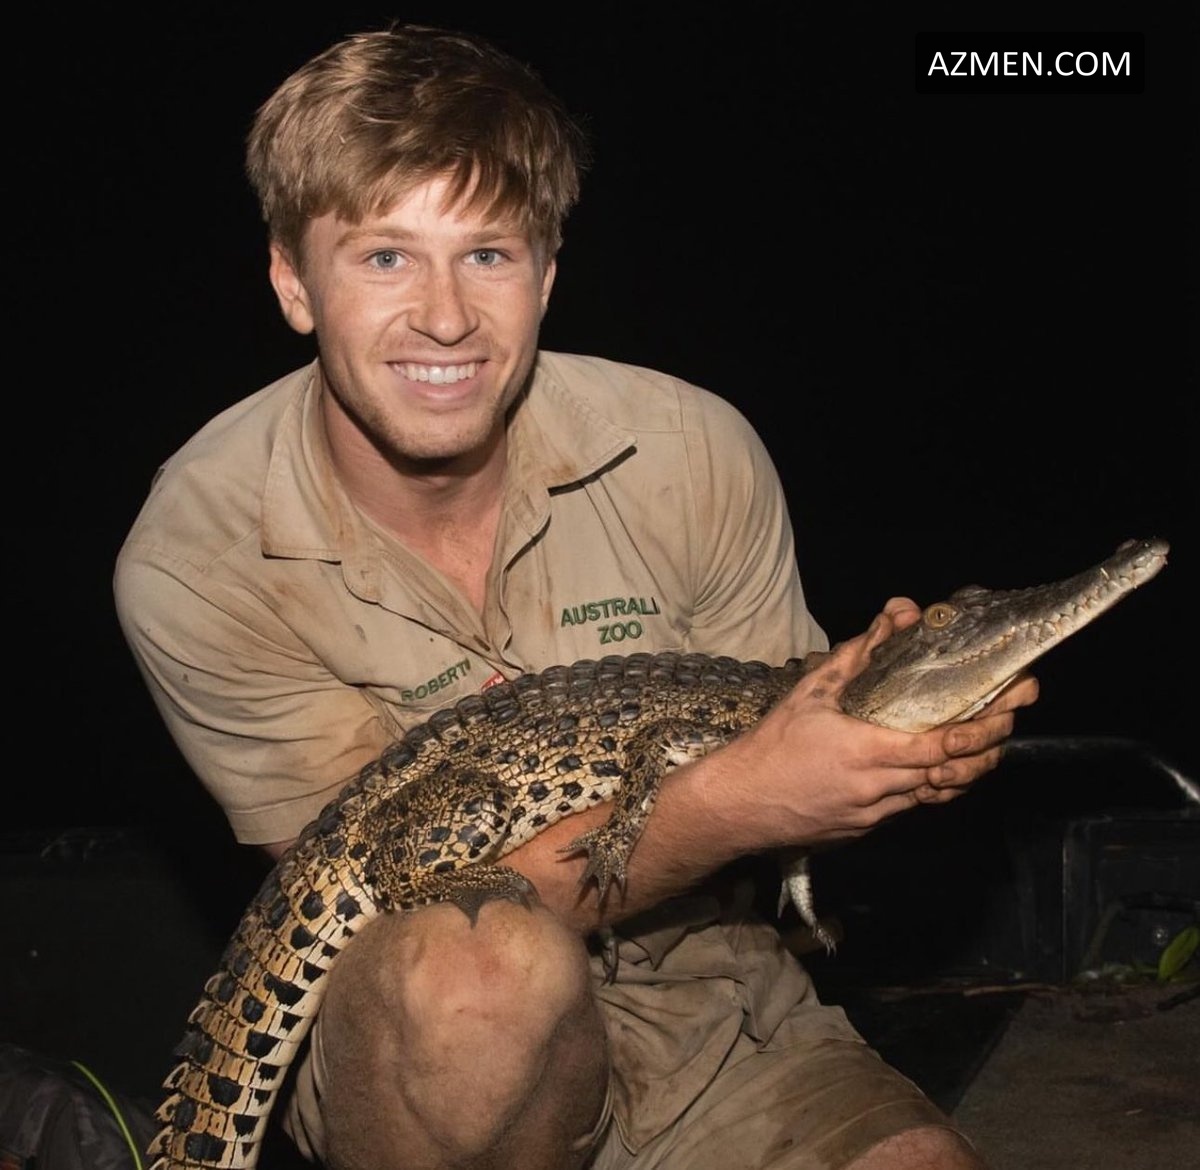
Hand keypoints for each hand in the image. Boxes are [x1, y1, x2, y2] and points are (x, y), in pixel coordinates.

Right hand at [709, 601, 1038, 851]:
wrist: (739, 804)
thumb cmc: (771, 744)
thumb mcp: (810, 692)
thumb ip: (857, 655)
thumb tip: (895, 616)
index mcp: (868, 752)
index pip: (942, 746)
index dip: (982, 730)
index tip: (1009, 709)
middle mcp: (879, 789)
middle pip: (951, 775)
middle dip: (989, 749)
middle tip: (1011, 722)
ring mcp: (873, 815)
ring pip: (933, 796)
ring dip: (964, 772)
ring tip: (987, 746)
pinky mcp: (863, 830)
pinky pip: (907, 808)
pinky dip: (928, 787)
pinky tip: (933, 770)